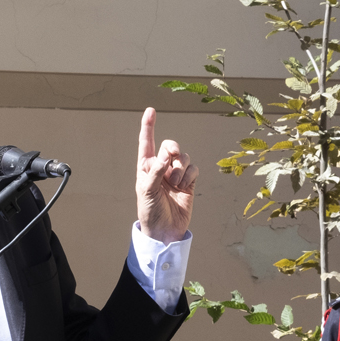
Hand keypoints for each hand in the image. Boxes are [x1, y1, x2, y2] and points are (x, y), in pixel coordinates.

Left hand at [135, 107, 195, 243]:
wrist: (166, 230)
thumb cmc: (151, 211)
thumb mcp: (147, 191)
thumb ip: (155, 172)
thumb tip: (164, 157)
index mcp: (146, 166)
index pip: (146, 142)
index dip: (148, 126)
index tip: (151, 110)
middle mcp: (161, 167)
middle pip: (169, 146)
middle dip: (171, 149)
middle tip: (171, 157)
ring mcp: (176, 174)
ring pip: (183, 157)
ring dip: (180, 168)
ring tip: (175, 183)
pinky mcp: (189, 182)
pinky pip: (193, 168)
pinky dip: (190, 175)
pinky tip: (184, 186)